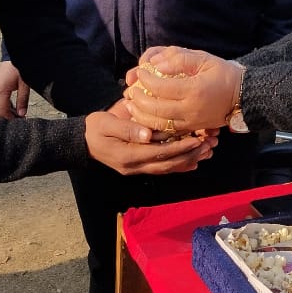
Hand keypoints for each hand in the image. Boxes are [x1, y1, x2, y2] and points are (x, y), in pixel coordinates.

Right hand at [0, 61, 30, 118]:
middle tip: (20, 119)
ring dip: (6, 111)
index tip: (20, 121)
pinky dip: (4, 105)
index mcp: (0, 91)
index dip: (11, 119)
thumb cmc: (20, 67)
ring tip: (19, 114)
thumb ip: (23, 100)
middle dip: (8, 117)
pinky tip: (14, 107)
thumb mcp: (25, 84)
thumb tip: (22, 114)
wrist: (14, 54)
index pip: (3, 111)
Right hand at [83, 111, 213, 174]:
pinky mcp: (139, 167)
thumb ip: (126, 128)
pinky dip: (178, 166)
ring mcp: (137, 169)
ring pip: (167, 169)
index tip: (196, 139)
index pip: (159, 153)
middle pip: (167, 164)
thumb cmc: (95, 128)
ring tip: (206, 152)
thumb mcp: (106, 123)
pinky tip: (193, 162)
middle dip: (189, 155)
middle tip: (208, 146)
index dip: (179, 147)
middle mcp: (135, 166)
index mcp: (128, 155)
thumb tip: (147, 134)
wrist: (82, 141)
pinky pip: (162, 168)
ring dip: (188, 161)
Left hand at [124, 46, 242, 132]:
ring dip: (141, 115)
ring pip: (158, 124)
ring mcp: (191, 122)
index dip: (146, 79)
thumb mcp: (205, 59)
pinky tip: (144, 116)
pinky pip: (167, 131)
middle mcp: (191, 109)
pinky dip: (152, 125)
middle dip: (138, 99)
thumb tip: (156, 64)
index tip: (140, 71)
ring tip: (131, 104)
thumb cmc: (223, 74)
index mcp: (194, 89)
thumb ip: (180, 59)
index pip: (161, 87)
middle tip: (132, 88)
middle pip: (155, 109)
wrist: (243, 96)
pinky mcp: (192, 129)